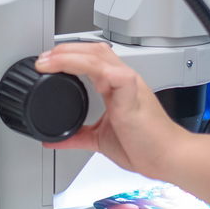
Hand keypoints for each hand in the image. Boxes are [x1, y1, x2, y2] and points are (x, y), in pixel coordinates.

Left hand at [35, 42, 186, 179]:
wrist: (168, 158)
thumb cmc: (146, 147)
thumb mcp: (100, 140)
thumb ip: (78, 137)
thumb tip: (55, 140)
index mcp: (117, 88)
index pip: (91, 60)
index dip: (69, 57)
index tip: (46, 64)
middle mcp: (123, 80)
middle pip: (92, 50)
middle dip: (64, 50)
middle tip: (42, 59)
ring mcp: (128, 82)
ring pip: (96, 54)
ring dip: (69, 54)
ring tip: (48, 60)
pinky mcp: (131, 89)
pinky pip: (105, 69)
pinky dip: (84, 64)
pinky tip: (68, 66)